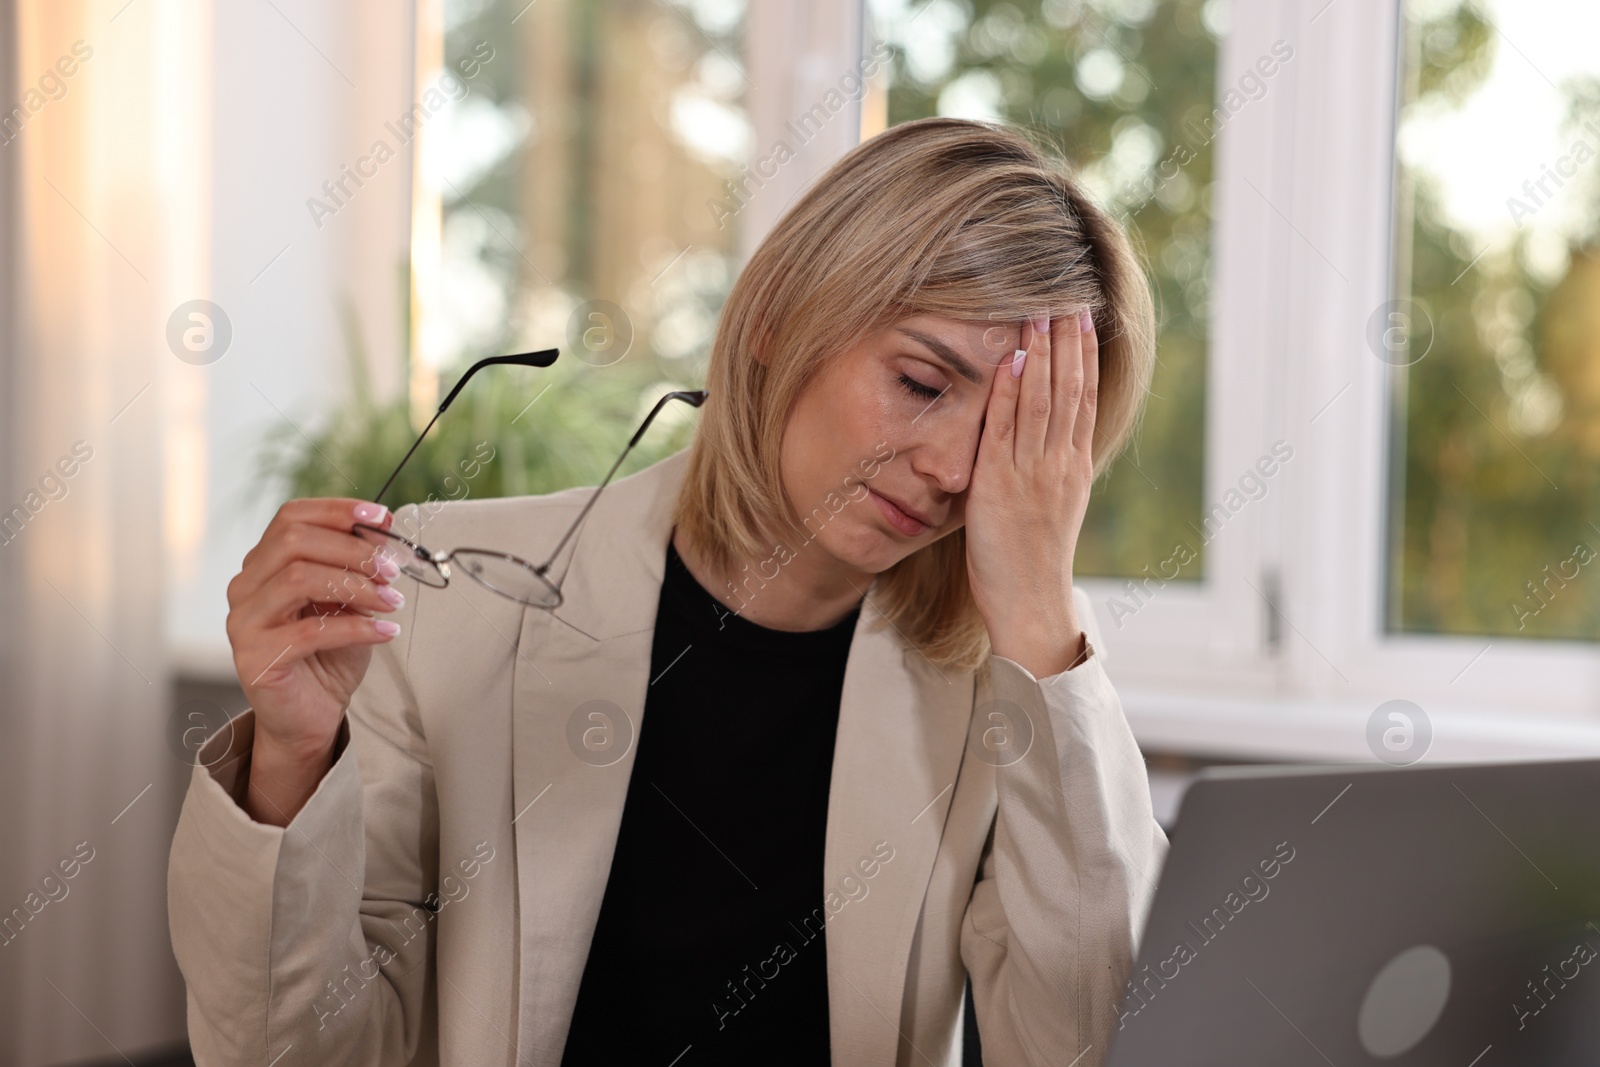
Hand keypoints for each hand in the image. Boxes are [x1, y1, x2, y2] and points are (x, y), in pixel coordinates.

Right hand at [224, 498, 405, 823]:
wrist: (311, 714)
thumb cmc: (330, 653)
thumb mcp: (350, 599)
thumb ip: (357, 563)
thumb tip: (384, 524)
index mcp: (263, 564)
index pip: (291, 517)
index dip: (337, 511)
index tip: (382, 518)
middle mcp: (245, 587)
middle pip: (294, 542)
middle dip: (353, 550)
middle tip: (393, 570)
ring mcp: (244, 622)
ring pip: (298, 579)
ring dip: (356, 586)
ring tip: (392, 602)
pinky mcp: (254, 657)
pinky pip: (310, 631)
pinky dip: (356, 627)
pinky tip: (385, 631)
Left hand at [964, 310, 1097, 676]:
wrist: (1029, 605)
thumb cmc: (1031, 560)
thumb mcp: (1050, 505)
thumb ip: (1046, 467)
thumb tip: (1042, 435)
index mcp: (1073, 466)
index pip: (1083, 397)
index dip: (1083, 353)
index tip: (1083, 314)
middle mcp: (1059, 463)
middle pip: (1068, 389)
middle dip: (1067, 339)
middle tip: (1066, 292)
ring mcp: (1032, 473)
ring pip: (1042, 400)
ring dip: (1041, 351)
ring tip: (1039, 308)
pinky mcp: (1001, 486)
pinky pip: (1006, 430)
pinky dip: (1009, 392)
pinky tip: (1011, 359)